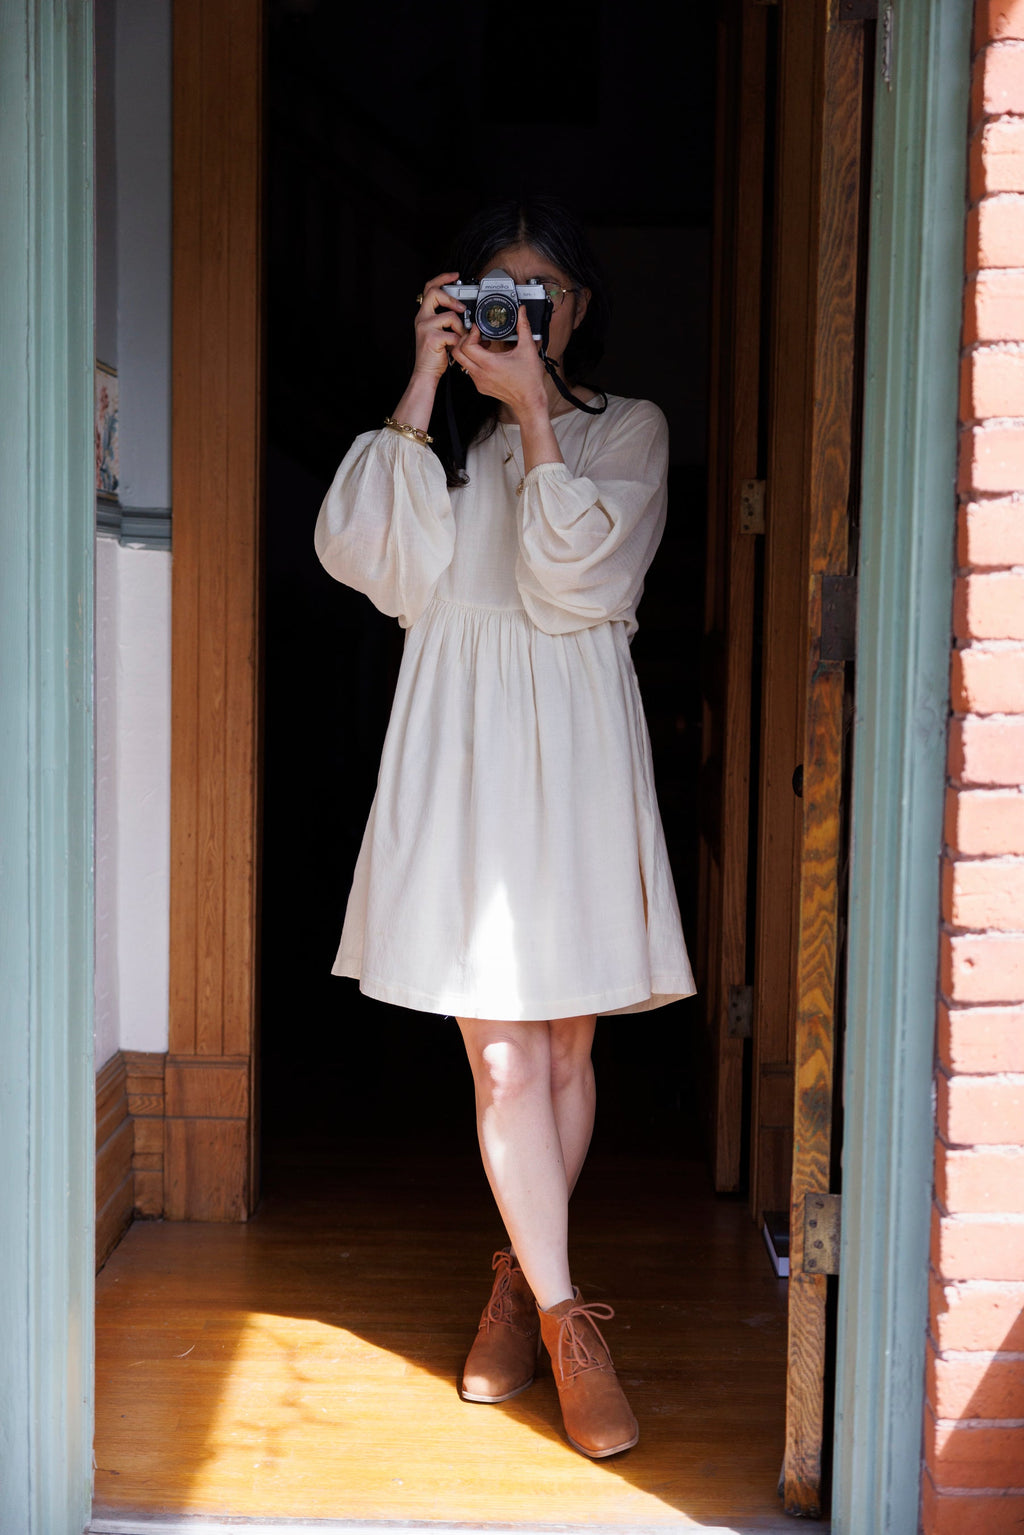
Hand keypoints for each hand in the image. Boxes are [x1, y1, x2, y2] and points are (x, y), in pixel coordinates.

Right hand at [413, 272, 466, 379]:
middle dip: (451, 298)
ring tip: (460, 338)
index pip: (429, 288)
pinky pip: (453, 334)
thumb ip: (447, 320)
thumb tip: (465, 312)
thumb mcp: (439, 332)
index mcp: (424, 315)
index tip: (455, 276)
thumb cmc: (435, 355)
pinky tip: (455, 347)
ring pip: (450, 316)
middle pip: (434, 293)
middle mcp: (422, 318)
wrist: (426, 373)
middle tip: (461, 308)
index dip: (443, 278)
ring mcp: (425, 328)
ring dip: (460, 327)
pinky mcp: (432, 338)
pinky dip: (459, 341)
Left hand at [451, 301, 548, 424]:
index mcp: (489, 364)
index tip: (478, 329)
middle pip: (457, 353)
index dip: (470, 333)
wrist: (529, 401)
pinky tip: (486, 356)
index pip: (466, 345)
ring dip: (467, 350)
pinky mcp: (481, 386)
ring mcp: (479, 381)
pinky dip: (473, 360)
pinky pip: (469, 370)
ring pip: (461, 362)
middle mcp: (481, 374)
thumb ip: (523, 327)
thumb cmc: (529, 381)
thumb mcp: (528, 349)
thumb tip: (521, 312)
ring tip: (481, 343)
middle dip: (463, 340)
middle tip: (474, 334)